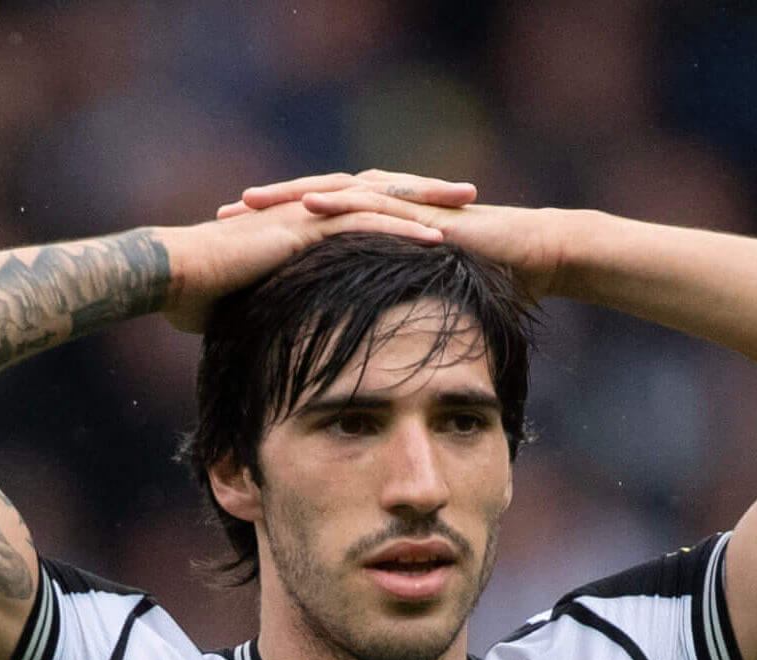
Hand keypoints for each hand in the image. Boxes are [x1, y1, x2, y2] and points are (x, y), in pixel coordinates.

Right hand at [158, 184, 446, 332]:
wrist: (170, 276)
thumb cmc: (197, 294)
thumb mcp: (249, 302)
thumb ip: (274, 307)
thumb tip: (280, 338)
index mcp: (302, 221)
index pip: (362, 208)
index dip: (400, 209)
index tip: (438, 214)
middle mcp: (309, 210)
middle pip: (381, 193)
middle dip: (427, 192)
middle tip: (470, 195)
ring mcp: (307, 215)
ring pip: (380, 200)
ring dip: (426, 202)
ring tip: (467, 206)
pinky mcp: (303, 228)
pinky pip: (362, 224)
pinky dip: (400, 228)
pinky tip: (436, 238)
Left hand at [221, 170, 566, 300]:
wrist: (539, 259)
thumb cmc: (490, 287)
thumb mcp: (427, 310)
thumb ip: (395, 326)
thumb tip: (371, 370)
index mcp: (379, 233)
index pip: (315, 230)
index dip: (273, 238)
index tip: (229, 251)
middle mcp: (385, 212)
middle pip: (313, 203)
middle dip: (266, 211)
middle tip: (217, 219)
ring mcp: (404, 206)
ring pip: (337, 193)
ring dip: (291, 196)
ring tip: (249, 203)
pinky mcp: (425, 209)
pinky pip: (379, 201)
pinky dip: (344, 200)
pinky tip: (312, 203)